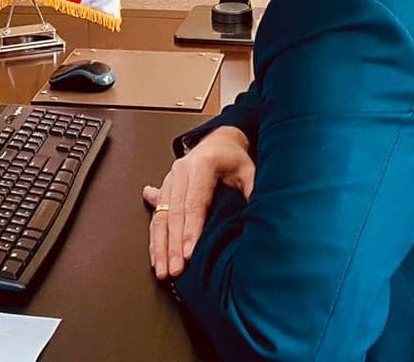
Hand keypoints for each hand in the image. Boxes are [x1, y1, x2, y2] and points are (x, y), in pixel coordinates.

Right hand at [143, 126, 253, 280]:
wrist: (217, 143)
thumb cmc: (233, 158)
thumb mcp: (248, 170)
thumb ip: (252, 191)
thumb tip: (258, 215)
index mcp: (202, 165)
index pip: (195, 202)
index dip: (191, 229)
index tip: (190, 253)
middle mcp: (181, 171)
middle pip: (175, 213)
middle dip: (174, 245)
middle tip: (175, 269)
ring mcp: (169, 180)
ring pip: (160, 217)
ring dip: (160, 246)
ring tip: (162, 270)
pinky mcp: (164, 189)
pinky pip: (155, 217)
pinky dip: (155, 239)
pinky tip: (155, 257)